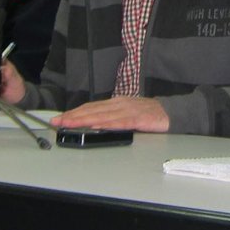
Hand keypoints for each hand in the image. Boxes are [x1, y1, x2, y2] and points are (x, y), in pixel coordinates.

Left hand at [52, 96, 169, 132]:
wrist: (172, 113)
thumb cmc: (149, 114)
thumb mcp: (127, 112)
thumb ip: (112, 116)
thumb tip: (93, 123)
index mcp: (116, 102)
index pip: (91, 107)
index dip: (74, 112)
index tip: (60, 117)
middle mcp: (120, 104)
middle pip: (93, 110)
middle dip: (73, 116)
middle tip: (58, 121)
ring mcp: (129, 111)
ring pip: (103, 116)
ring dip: (85, 120)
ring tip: (70, 124)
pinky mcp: (139, 119)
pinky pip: (120, 122)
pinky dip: (107, 124)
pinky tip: (96, 126)